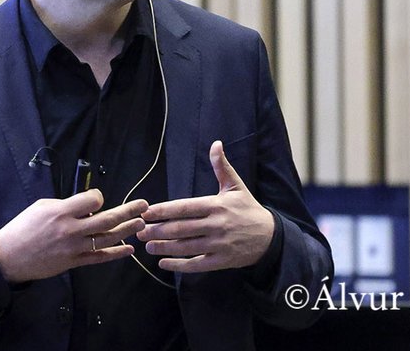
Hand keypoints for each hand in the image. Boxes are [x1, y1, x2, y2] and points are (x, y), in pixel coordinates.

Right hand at [0, 189, 147, 282]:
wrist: (10, 256)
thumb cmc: (24, 227)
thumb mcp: (41, 207)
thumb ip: (66, 205)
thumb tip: (87, 206)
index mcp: (61, 212)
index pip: (92, 200)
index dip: (98, 197)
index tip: (97, 198)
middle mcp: (71, 230)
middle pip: (107, 219)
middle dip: (128, 210)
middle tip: (144, 205)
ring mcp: (74, 248)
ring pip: (107, 238)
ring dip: (127, 230)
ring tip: (141, 223)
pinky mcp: (74, 262)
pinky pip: (99, 258)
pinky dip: (115, 253)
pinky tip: (128, 249)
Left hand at [137, 140, 273, 272]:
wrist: (270, 237)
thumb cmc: (248, 209)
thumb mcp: (236, 186)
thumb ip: (222, 167)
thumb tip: (216, 144)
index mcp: (216, 205)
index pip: (185, 208)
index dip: (164, 211)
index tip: (146, 212)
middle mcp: (216, 225)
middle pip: (181, 228)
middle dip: (157, 230)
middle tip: (139, 231)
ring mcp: (219, 244)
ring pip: (186, 247)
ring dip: (164, 247)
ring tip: (147, 246)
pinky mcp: (221, 261)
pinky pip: (196, 265)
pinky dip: (179, 265)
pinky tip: (163, 262)